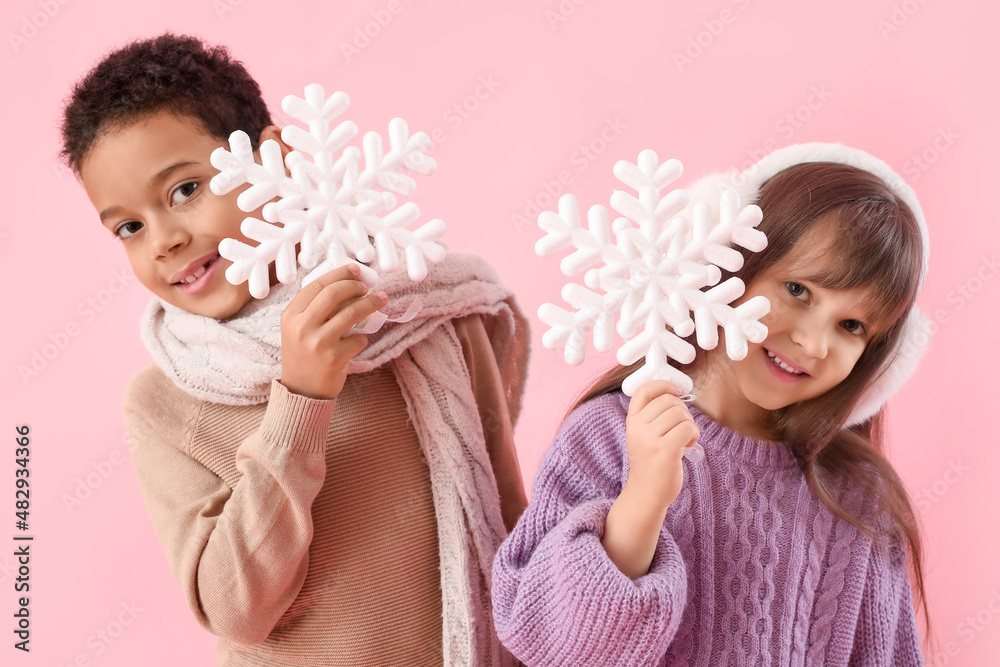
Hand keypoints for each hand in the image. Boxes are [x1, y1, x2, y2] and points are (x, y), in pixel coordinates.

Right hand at [279, 264, 387, 399]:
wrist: (302, 392)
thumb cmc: (304, 356)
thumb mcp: (298, 329)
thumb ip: (315, 309)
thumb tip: (348, 285)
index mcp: (291, 315)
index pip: (317, 285)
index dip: (339, 274)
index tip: (356, 269)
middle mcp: (302, 327)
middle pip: (334, 293)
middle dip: (356, 285)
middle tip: (368, 287)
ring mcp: (318, 342)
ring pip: (352, 312)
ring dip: (371, 303)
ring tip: (382, 299)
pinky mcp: (334, 357)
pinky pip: (358, 338)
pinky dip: (362, 337)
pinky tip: (358, 341)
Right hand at [601, 380, 699, 577]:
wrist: (647, 494)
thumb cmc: (651, 463)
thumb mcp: (644, 435)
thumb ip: (654, 416)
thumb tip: (677, 393)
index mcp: (632, 421)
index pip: (644, 390)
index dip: (663, 385)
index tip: (676, 390)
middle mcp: (637, 427)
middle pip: (668, 401)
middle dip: (683, 410)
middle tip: (683, 426)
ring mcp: (650, 438)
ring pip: (680, 413)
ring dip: (690, 424)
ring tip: (686, 438)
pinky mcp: (665, 450)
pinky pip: (688, 428)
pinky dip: (694, 434)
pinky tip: (689, 445)